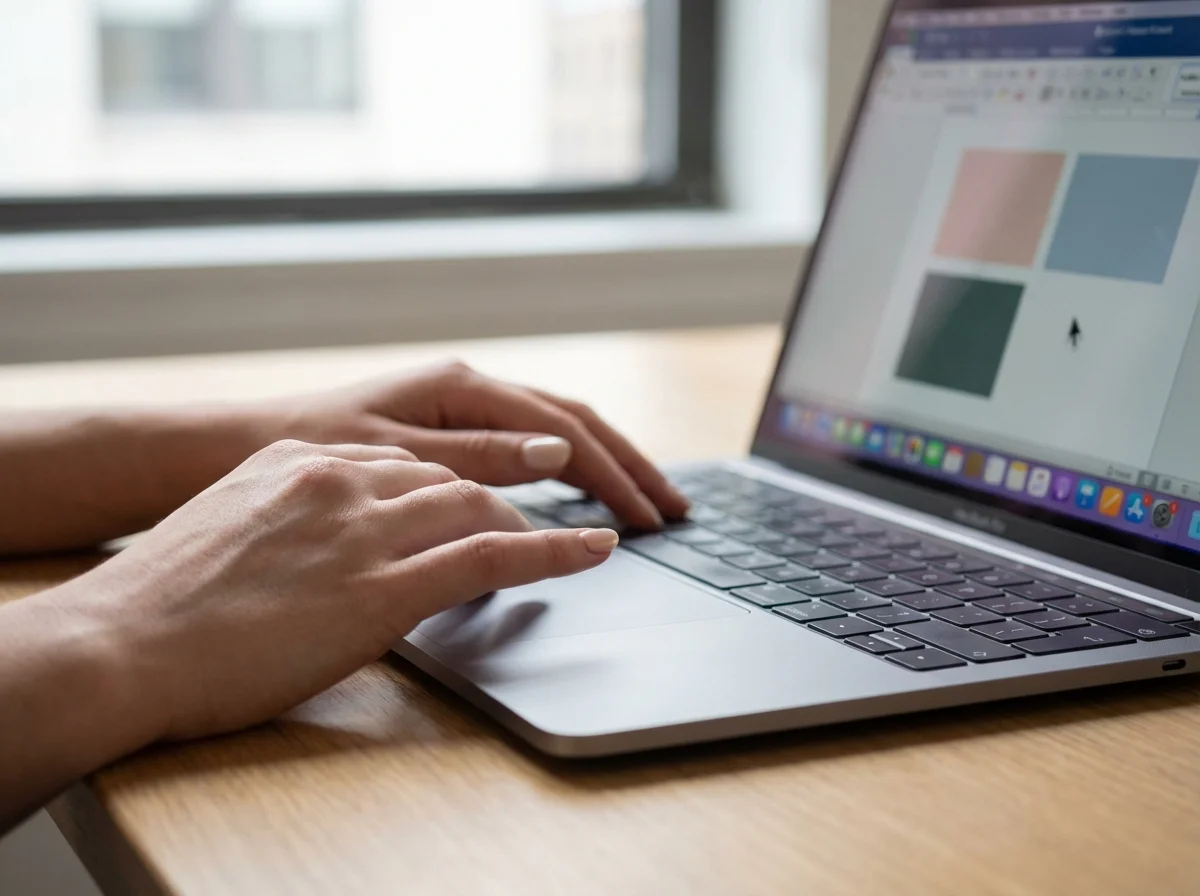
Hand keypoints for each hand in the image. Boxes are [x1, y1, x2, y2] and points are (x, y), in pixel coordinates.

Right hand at [62, 440, 618, 742]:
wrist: (121, 644)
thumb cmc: (163, 604)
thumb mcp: (234, 527)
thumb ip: (292, 516)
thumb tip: (326, 538)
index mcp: (304, 459)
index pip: (409, 461)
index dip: (459, 483)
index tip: (489, 497)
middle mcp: (342, 477)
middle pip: (454, 474)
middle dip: (514, 492)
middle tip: (555, 514)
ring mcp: (365, 526)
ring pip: (480, 504)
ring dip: (540, 521)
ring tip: (586, 534)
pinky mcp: (383, 585)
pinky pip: (491, 555)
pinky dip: (554, 550)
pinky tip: (595, 548)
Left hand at [263, 362, 688, 528]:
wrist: (235, 448)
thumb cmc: (305, 450)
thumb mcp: (389, 457)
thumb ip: (472, 458)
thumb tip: (555, 454)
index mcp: (459, 389)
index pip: (562, 432)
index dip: (613, 477)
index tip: (648, 520)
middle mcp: (465, 389)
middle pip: (572, 423)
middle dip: (627, 466)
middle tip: (676, 511)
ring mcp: (457, 406)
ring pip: (552, 432)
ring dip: (604, 466)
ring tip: (646, 501)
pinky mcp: (444, 429)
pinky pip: (522, 445)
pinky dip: (565, 469)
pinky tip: (582, 491)